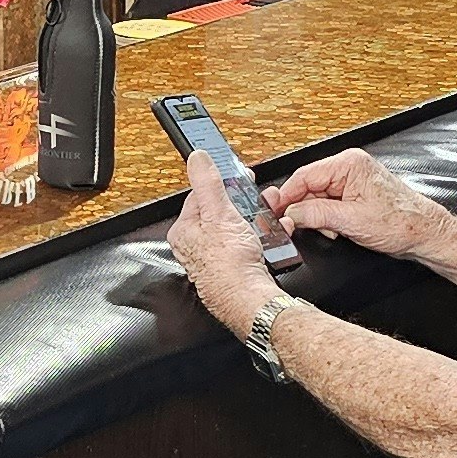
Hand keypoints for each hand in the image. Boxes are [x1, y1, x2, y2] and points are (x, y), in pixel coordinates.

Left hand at [168, 152, 277, 320]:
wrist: (248, 299)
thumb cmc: (228, 264)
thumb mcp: (218, 212)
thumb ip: (207, 182)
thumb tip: (196, 158)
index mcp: (184, 230)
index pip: (200, 196)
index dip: (221, 185)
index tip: (237, 177)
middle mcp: (196, 246)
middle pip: (221, 212)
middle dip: (244, 203)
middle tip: (258, 198)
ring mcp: (215, 259)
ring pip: (238, 228)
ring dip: (257, 219)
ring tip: (269, 216)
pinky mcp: (234, 268)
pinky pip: (248, 245)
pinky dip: (262, 238)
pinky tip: (271, 237)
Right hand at [264, 147, 443, 259]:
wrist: (425, 234)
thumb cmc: (401, 222)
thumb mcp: (349, 220)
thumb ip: (314, 214)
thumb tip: (289, 214)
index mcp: (348, 164)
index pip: (303, 176)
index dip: (285, 196)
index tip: (272, 212)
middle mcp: (350, 167)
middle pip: (308, 186)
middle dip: (303, 209)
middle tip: (294, 227)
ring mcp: (353, 180)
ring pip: (317, 197)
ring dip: (317, 216)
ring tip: (331, 230)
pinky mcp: (356, 194)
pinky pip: (329, 203)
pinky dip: (327, 218)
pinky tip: (337, 229)